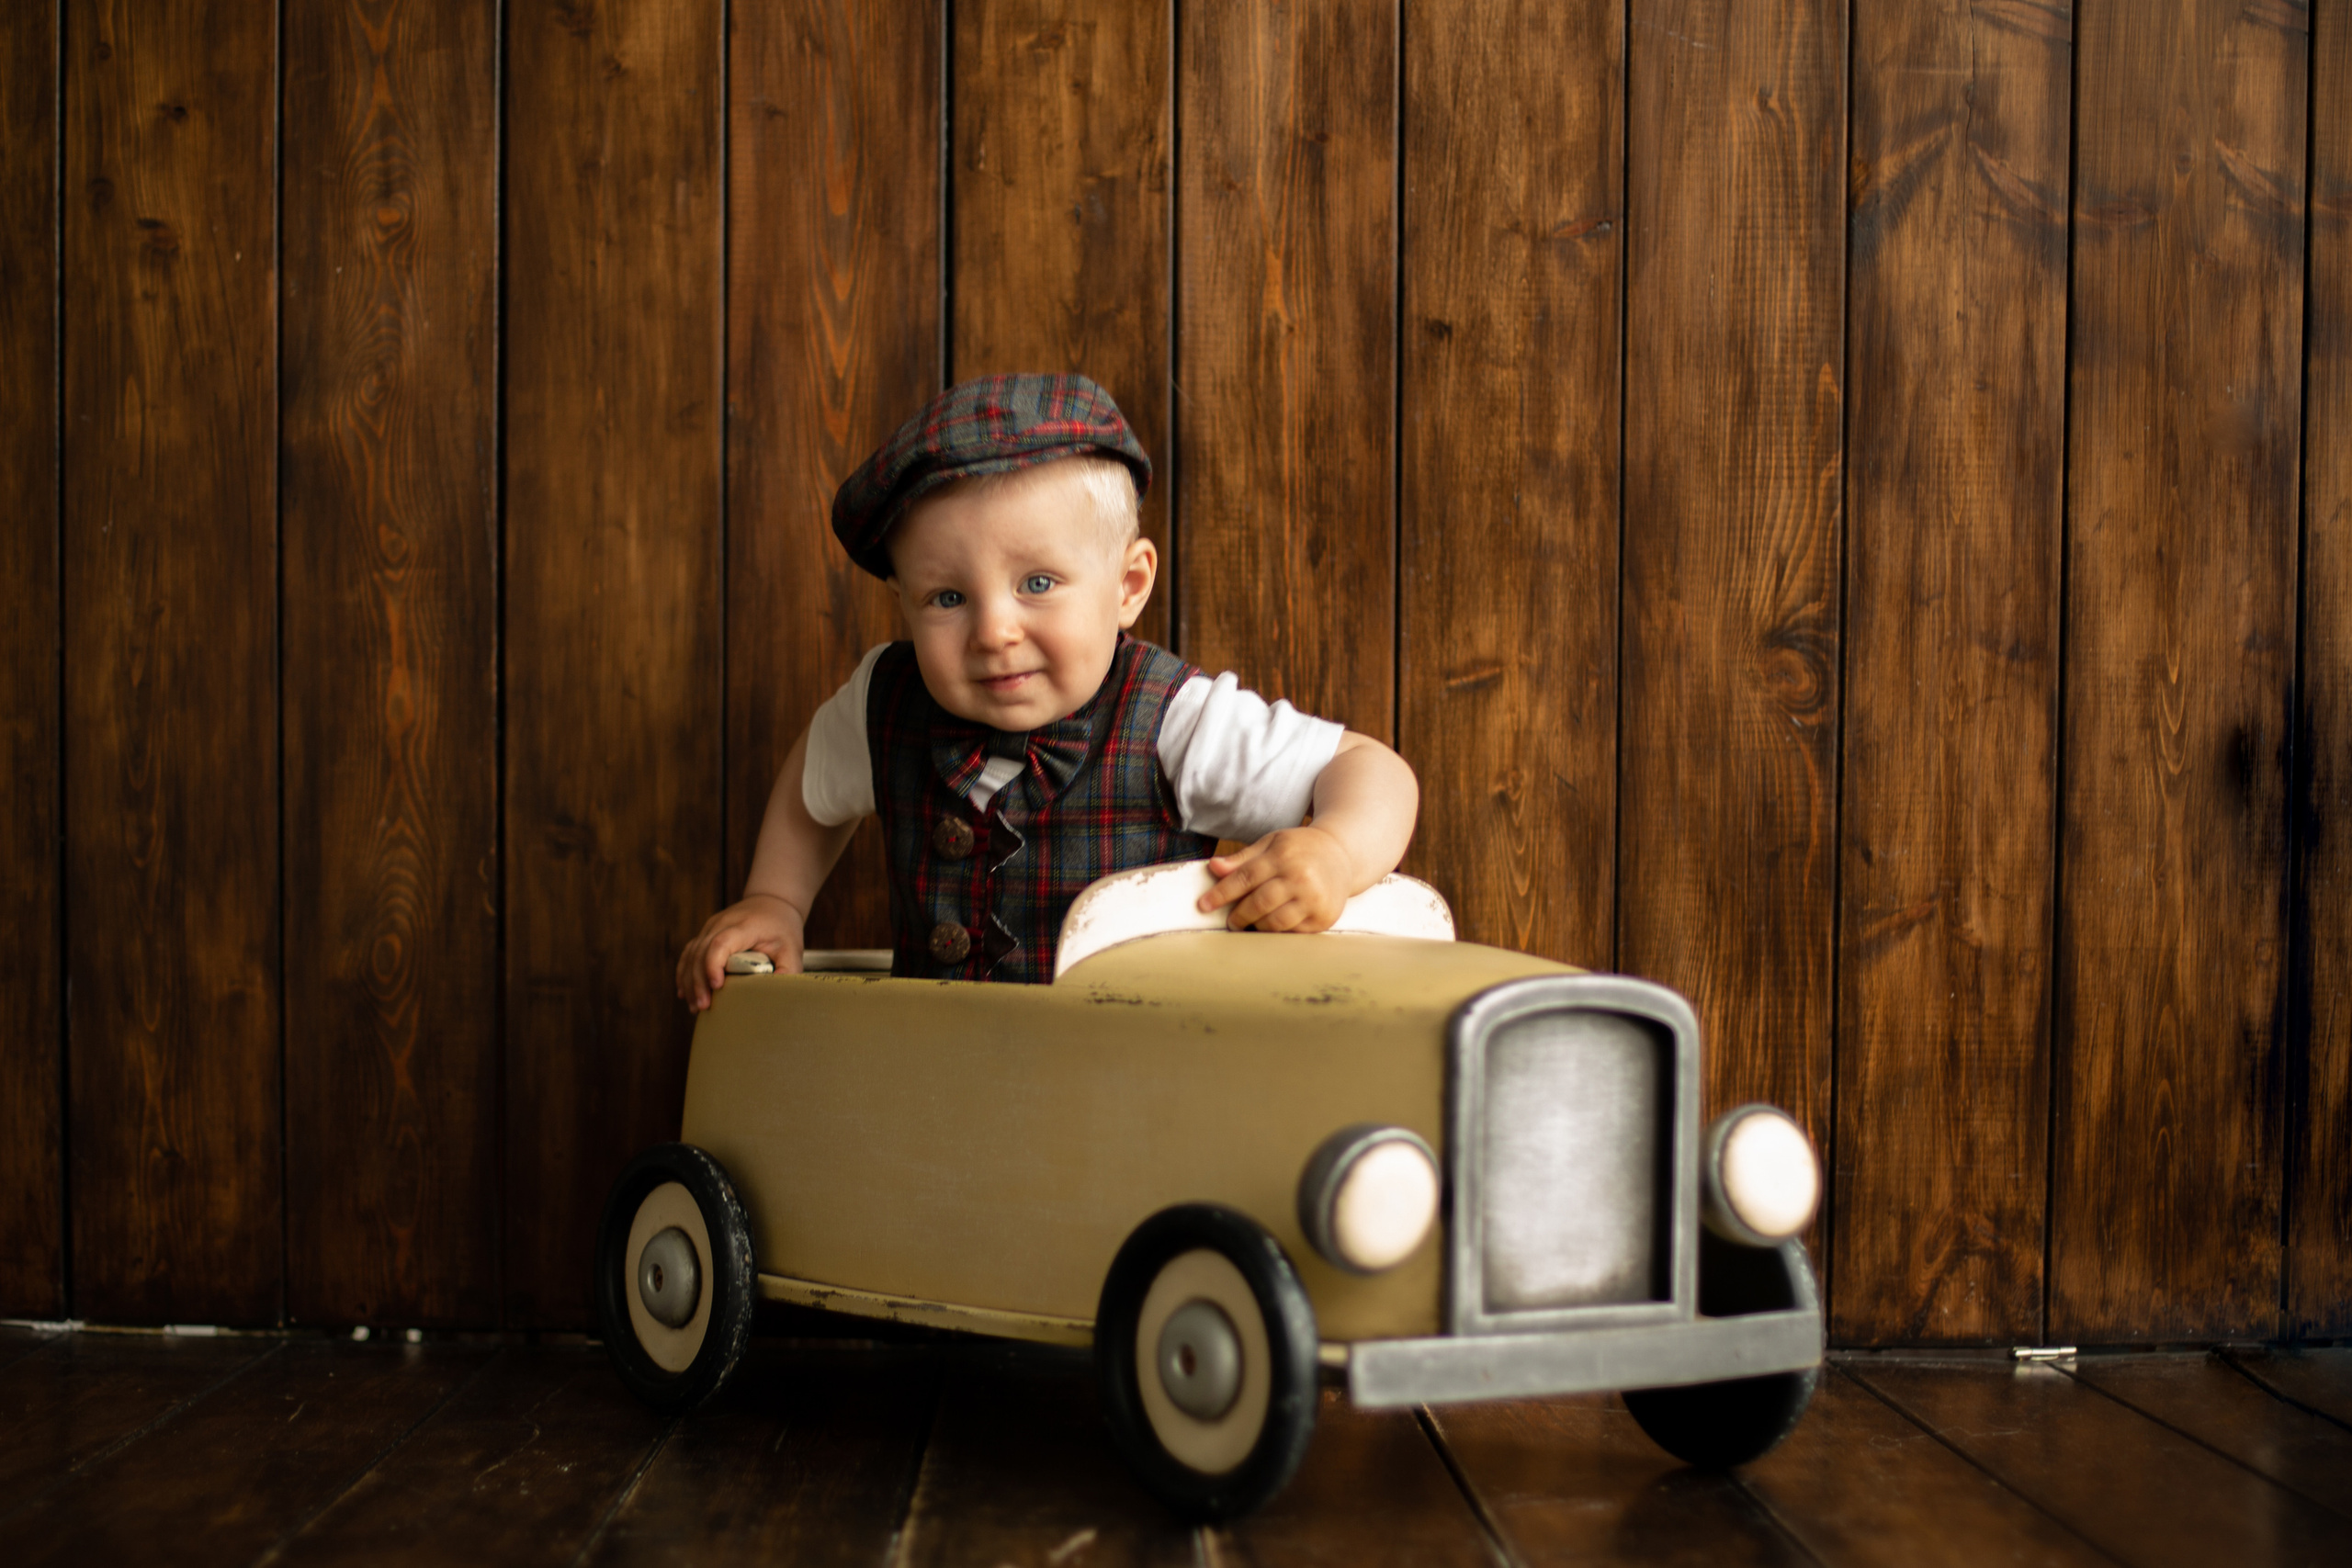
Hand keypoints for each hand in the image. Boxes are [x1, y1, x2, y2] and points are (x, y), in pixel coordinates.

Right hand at [675, 893, 805, 1011]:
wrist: (772, 902)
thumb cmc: (782, 928)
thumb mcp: (793, 949)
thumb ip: (787, 972)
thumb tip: (775, 996)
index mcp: (745, 926)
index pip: (721, 943)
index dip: (714, 964)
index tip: (717, 986)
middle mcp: (722, 923)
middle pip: (701, 951)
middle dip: (699, 981)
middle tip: (704, 1006)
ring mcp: (711, 927)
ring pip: (691, 954)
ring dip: (690, 981)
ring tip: (696, 1007)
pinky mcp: (706, 933)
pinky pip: (689, 953)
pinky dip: (684, 973)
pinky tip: (685, 993)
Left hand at [1197, 827, 1357, 932]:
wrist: (1343, 856)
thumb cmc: (1300, 849)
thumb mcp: (1272, 843)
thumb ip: (1242, 859)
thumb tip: (1213, 868)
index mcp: (1284, 856)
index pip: (1245, 877)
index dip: (1221, 893)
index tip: (1203, 905)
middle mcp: (1301, 878)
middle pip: (1259, 903)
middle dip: (1238, 915)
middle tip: (1231, 921)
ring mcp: (1314, 899)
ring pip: (1275, 923)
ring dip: (1257, 926)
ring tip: (1251, 923)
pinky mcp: (1324, 917)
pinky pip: (1293, 932)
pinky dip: (1278, 932)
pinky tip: (1272, 925)